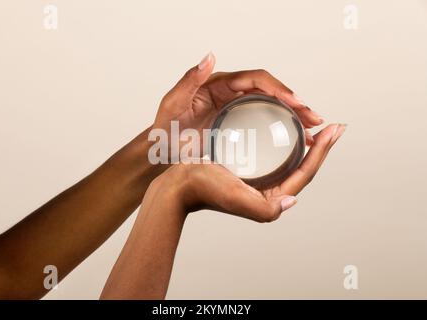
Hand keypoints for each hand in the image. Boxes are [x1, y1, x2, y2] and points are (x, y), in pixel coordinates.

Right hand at [100, 123, 344, 299]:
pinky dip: (287, 142)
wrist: (178, 185)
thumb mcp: (235, 198)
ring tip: (315, 125)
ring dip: (307, 144)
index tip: (334, 130)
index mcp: (270, 199)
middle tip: (333, 126)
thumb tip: (292, 202)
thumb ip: (265, 208)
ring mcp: (259, 181)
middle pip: (303, 167)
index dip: (323, 152)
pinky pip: (276, 155)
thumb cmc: (203, 189)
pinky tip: (288, 129)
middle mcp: (268, 192)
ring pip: (291, 160)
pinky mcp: (249, 171)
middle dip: (321, 147)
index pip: (305, 174)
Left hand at [153, 53, 322, 148]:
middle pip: (270, 92)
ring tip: (312, 130)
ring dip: (293, 116)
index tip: (295, 101)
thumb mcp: (173, 103)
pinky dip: (280, 128)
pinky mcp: (236, 125)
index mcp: (219, 84)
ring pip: (271, 107)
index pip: (256, 79)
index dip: (278, 87)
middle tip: (314, 118)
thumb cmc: (165, 128)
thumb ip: (189, 79)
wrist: (161, 151)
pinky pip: (263, 121)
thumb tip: (209, 56)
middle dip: (294, 103)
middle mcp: (230, 93)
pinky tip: (294, 139)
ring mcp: (235, 109)